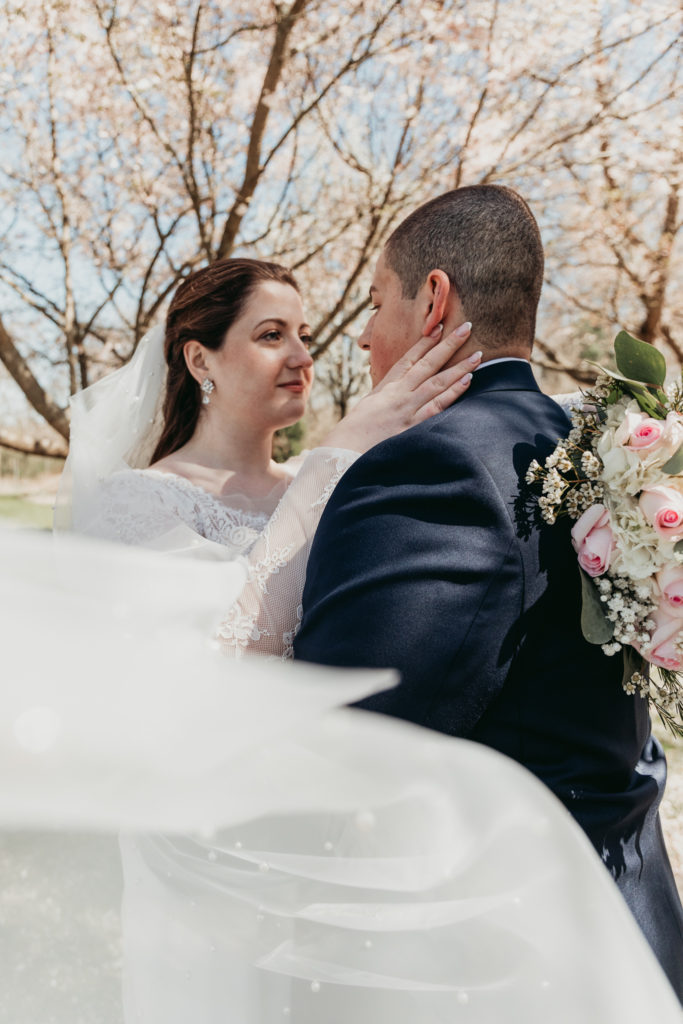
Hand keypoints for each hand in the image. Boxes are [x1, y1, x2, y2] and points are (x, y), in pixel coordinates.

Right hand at [322, 322, 478, 453]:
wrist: (343, 449)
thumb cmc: (354, 432)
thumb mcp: (368, 408)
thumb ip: (384, 397)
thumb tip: (394, 391)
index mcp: (387, 386)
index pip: (409, 359)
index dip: (425, 342)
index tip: (439, 327)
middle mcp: (399, 393)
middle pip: (429, 364)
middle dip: (449, 344)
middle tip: (466, 327)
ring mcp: (407, 408)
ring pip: (438, 382)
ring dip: (459, 367)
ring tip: (478, 355)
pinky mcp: (413, 425)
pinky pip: (437, 405)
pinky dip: (453, 392)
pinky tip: (467, 381)